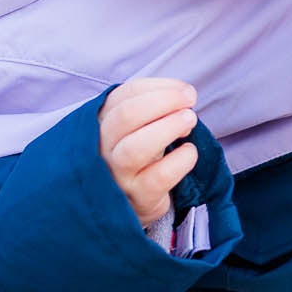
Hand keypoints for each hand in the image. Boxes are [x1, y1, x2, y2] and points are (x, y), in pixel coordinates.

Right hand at [99, 78, 200, 225]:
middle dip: (163, 101)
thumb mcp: (140, 128)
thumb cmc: (139, 157)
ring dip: (168, 128)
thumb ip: (156, 108)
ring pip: (134, 149)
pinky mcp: (137, 198)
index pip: (123, 96)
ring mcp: (117, 175)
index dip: (157, 87)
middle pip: (124, 117)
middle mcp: (102, 149)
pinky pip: (158, 178)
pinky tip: (189, 152)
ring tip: (189, 121)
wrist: (130, 204)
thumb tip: (185, 95)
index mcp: (101, 123)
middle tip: (189, 101)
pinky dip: (179, 160)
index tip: (184, 90)